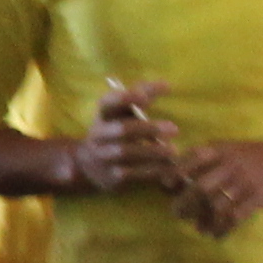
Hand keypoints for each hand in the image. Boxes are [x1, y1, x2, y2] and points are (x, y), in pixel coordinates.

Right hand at [58, 86, 186, 198]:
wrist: (88, 165)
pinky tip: (169, 167)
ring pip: (128, 153)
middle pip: (122, 130)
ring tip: (173, 150)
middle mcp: (99, 134)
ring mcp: (104, 157)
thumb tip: (167, 85)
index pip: (108, 102)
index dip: (124, 99)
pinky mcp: (112, 177)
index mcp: (103, 114)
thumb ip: (142, 95)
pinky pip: (134, 174)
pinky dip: (153, 170)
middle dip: (148, 129)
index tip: (144, 98)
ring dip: (153, 152)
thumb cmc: (114, 130)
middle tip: (174, 129)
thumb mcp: (122, 112)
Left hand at [164, 128, 262, 239]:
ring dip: (203, 219)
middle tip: (177, 213)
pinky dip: (222, 229)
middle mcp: (230, 165)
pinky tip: (215, 234)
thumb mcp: (227, 148)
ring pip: (217, 205)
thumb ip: (204, 160)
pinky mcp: (256, 198)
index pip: (192, 159)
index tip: (165, 185)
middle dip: (185, 203)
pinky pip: (234, 217)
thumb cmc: (250, 156)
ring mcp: (244, 183)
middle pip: (201, 187)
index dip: (176, 172)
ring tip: (198, 227)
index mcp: (220, 150)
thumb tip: (174, 180)